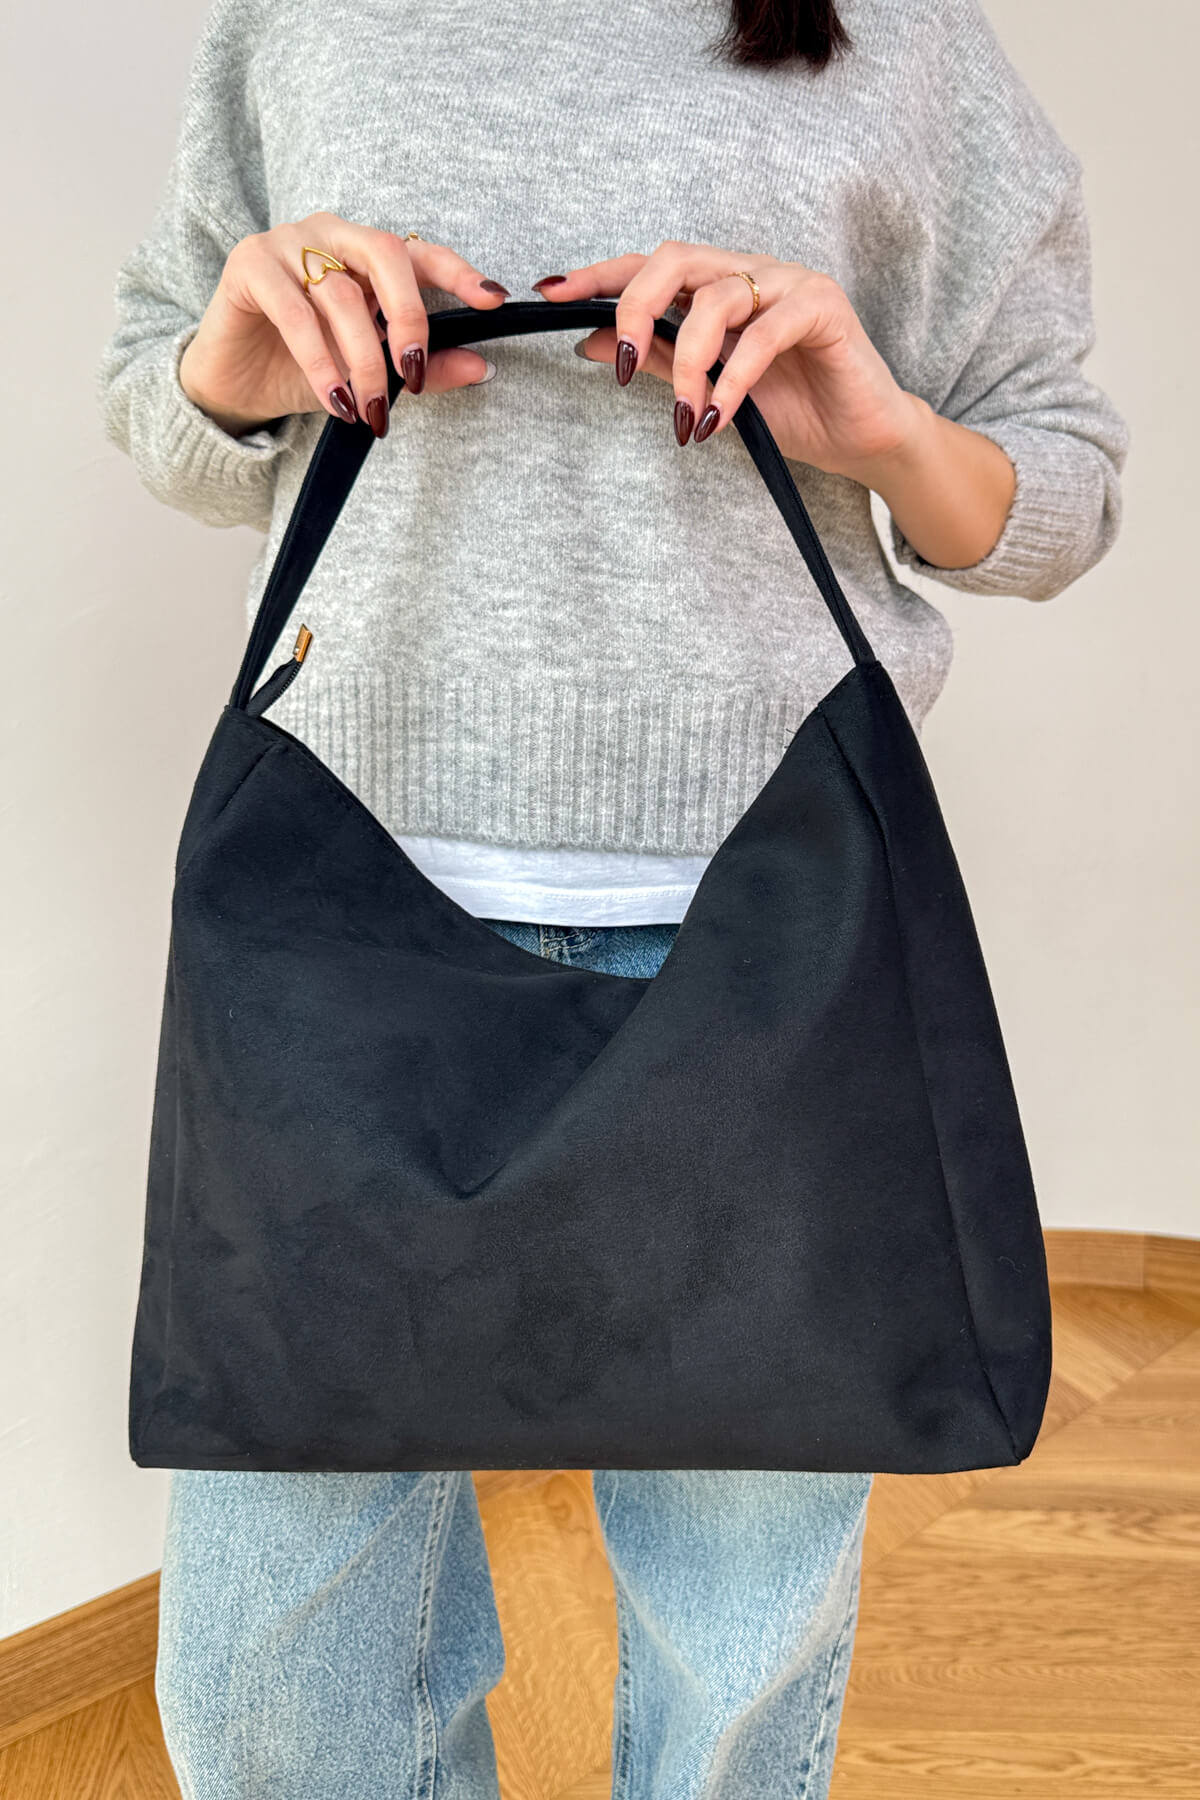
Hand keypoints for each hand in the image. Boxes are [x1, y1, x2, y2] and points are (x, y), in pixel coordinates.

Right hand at [178, 212, 509, 439]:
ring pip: (342, 294)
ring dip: (363, 359)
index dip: (458, 271)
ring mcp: (288, 243)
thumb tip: (482, 367)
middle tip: (413, 372)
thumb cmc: (305, 369)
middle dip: (408, 317)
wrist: (236, 385)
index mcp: (365, 253)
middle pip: (385, 255)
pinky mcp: (250, 265)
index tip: (494, 300)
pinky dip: (321, 361)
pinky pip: (296, 313)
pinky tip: (336, 399)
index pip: (420, 252)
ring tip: (372, 408)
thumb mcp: (372, 373)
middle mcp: (330, 235)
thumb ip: (424, 368)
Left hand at [533, 242, 1017, 568]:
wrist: (861, 439)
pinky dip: (733, 379)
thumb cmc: (792, 410)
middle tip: (619, 366)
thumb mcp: (708, 389)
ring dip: (687, 363)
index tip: (551, 294)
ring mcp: (788, 283)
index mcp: (720, 284)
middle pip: (675, 260)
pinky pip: (762, 334)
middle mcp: (751, 272)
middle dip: (634, 308)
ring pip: (715, 298)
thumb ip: (657, 360)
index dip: (600, 275)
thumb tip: (592, 342)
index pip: (652, 266)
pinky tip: (718, 418)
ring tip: (685, 415)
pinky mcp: (822, 307)